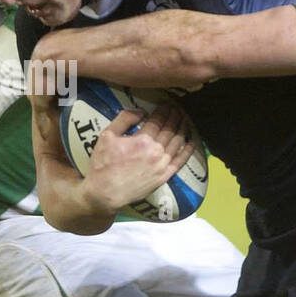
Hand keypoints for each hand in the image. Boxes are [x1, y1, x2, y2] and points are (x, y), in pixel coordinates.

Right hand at [81, 104, 195, 213]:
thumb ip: (124, 120)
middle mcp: (156, 151)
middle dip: (175, 117)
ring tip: (185, 120)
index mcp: (142, 140)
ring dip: (183, 129)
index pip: (157, 121)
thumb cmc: (103, 164)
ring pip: (177, 143)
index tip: (167, 104)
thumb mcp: (107, 136)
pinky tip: (192, 142)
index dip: (164, 111)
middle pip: (170, 130)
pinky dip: (188, 151)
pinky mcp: (165, 177)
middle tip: (178, 109)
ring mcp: (162, 165)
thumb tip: (141, 111)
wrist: (105, 192)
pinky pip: (180, 161)